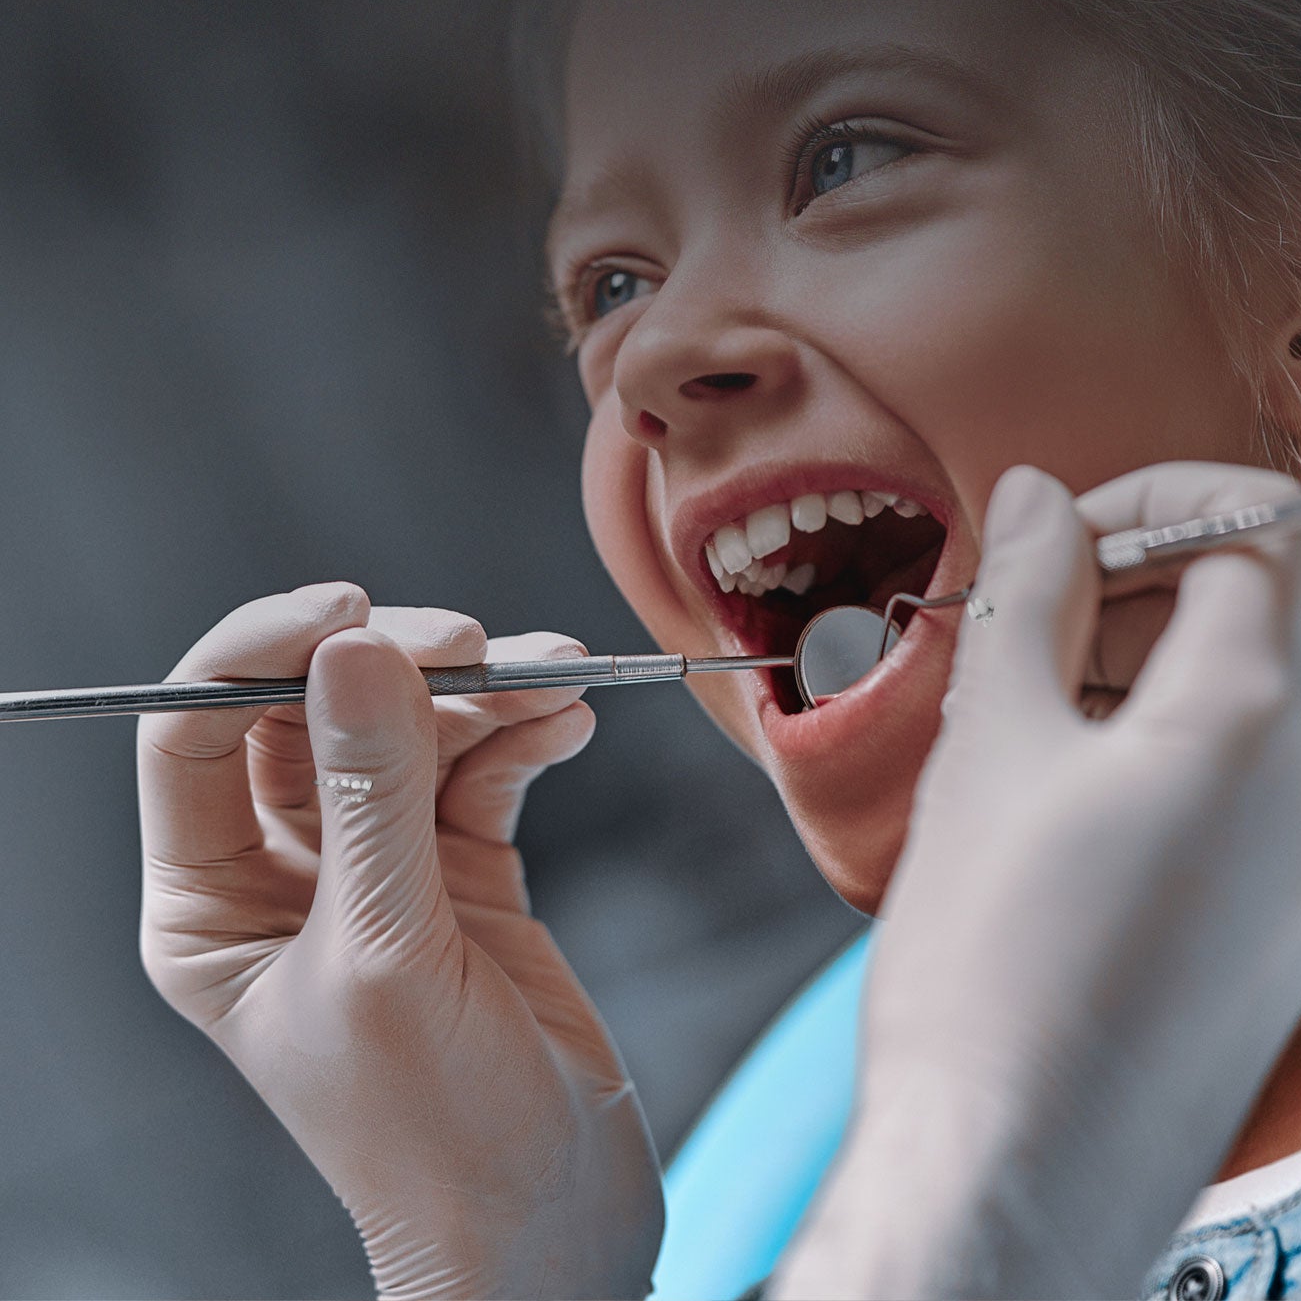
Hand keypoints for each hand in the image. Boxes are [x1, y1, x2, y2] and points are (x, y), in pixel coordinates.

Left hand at [137, 583, 662, 1299]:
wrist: (551, 1226)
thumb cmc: (433, 1138)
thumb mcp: (387, 956)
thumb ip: (375, 794)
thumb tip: (360, 651)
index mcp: (213, 904)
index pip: (196, 733)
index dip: (258, 654)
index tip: (348, 613)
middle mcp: (285, 873)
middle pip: (315, 708)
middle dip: (396, 662)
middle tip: (472, 644)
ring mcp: (378, 867)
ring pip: (410, 725)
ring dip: (484, 690)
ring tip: (551, 679)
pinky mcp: (461, 871)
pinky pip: (482, 766)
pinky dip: (526, 732)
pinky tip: (567, 724)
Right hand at [773, 462, 1300, 1300]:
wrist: (1008, 1177)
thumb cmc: (988, 964)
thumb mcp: (991, 740)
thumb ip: (1028, 593)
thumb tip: (1041, 497)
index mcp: (1255, 725)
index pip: (1253, 533)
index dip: (1153, 503)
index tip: (1060, 532)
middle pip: (1250, 624)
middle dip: (1134, 595)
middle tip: (1021, 629)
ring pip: (1244, 718)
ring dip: (1141, 683)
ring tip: (1024, 730)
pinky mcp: (1285, 945)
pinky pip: (1246, 808)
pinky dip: (1165, 769)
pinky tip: (1062, 822)